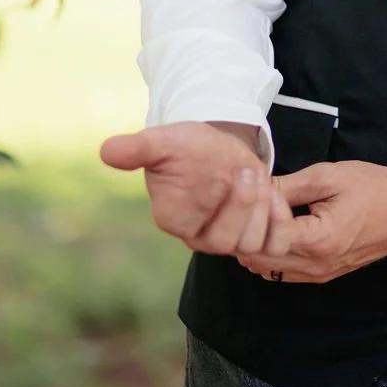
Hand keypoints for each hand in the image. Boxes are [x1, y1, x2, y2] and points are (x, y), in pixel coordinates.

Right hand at [99, 121, 293, 257]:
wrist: (216, 148)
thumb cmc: (185, 146)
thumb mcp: (162, 141)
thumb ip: (137, 149)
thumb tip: (105, 150)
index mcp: (173, 218)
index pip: (191, 227)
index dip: (209, 202)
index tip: (218, 174)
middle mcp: (200, 236)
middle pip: (225, 242)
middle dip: (241, 206)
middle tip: (246, 171)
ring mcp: (229, 239)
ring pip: (251, 245)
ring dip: (261, 211)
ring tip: (258, 177)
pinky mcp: (256, 234)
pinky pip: (276, 245)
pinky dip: (280, 223)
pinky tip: (275, 195)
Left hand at [236, 161, 386, 283]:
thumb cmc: (373, 188)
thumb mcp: (328, 176)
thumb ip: (287, 185)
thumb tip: (253, 186)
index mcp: (318, 240)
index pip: (262, 238)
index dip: (251, 213)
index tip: (254, 188)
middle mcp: (315, 265)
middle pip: (258, 257)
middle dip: (246, 228)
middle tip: (247, 199)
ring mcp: (318, 275)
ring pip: (266, 267)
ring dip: (255, 242)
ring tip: (258, 212)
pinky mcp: (321, 275)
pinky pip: (282, 271)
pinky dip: (270, 252)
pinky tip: (272, 228)